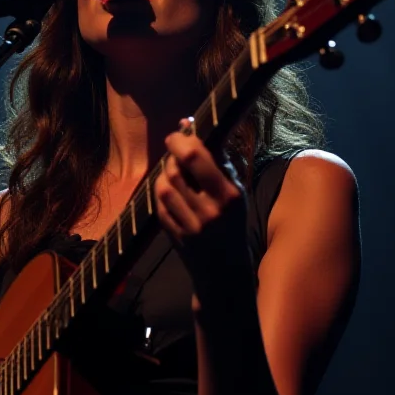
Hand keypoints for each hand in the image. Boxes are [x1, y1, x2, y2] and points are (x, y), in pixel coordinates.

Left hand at [154, 119, 248, 272]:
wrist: (226, 271)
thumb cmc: (232, 222)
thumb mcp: (235, 192)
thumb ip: (216, 160)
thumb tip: (188, 123)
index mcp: (229, 195)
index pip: (196, 157)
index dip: (181, 139)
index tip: (179, 132)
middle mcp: (210, 210)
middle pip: (176, 170)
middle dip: (171, 153)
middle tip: (172, 146)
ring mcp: (191, 226)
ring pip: (163, 187)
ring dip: (164, 173)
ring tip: (173, 170)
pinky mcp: (176, 237)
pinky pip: (159, 206)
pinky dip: (161, 193)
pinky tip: (170, 191)